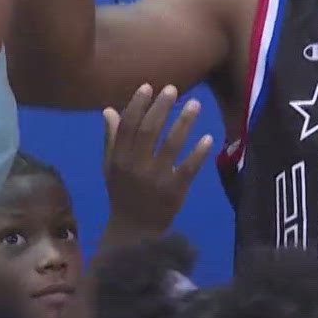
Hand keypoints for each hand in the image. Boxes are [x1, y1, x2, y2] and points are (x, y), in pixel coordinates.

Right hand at [101, 84, 212, 235]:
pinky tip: (208, 138)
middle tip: (174, 89)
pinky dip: (198, 153)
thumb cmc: (122, 194)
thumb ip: (111, 139)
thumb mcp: (111, 167)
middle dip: (162, 108)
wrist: (134, 231)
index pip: (128, 126)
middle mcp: (136, 166)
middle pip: (150, 131)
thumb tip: (109, 110)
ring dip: (184, 123)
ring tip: (195, 104)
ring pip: (171, 145)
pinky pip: (188, 168)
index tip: (148, 87)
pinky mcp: (175, 191)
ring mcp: (156, 179)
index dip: (138, 105)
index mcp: (119, 159)